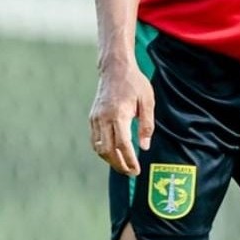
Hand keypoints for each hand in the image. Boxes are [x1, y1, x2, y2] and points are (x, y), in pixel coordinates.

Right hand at [89, 60, 154, 175]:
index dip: (129, 160)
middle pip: (107, 151)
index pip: (122, 145)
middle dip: (119, 165)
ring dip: (110, 160)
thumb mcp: (147, 100)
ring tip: (123, 166)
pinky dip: (102, 150)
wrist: (115, 68)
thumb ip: (146, 125)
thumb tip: (144, 147)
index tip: (137, 169)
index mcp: (118, 114)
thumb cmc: (134, 83)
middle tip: (131, 172)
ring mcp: (96, 118)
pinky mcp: (92, 117)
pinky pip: (94, 140)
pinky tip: (113, 154)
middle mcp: (104, 118)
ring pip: (99, 148)